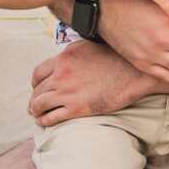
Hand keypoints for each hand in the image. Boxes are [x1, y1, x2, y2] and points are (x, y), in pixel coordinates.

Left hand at [28, 40, 149, 126]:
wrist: (135, 74)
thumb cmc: (117, 59)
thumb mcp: (89, 46)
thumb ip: (72, 53)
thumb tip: (64, 58)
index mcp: (64, 59)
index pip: (37, 73)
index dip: (35, 84)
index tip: (37, 88)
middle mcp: (61, 75)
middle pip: (37, 91)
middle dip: (34, 99)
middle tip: (35, 105)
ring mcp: (67, 92)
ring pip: (38, 105)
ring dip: (35, 111)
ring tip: (37, 115)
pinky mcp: (76, 109)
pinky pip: (50, 118)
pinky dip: (43, 121)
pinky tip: (45, 122)